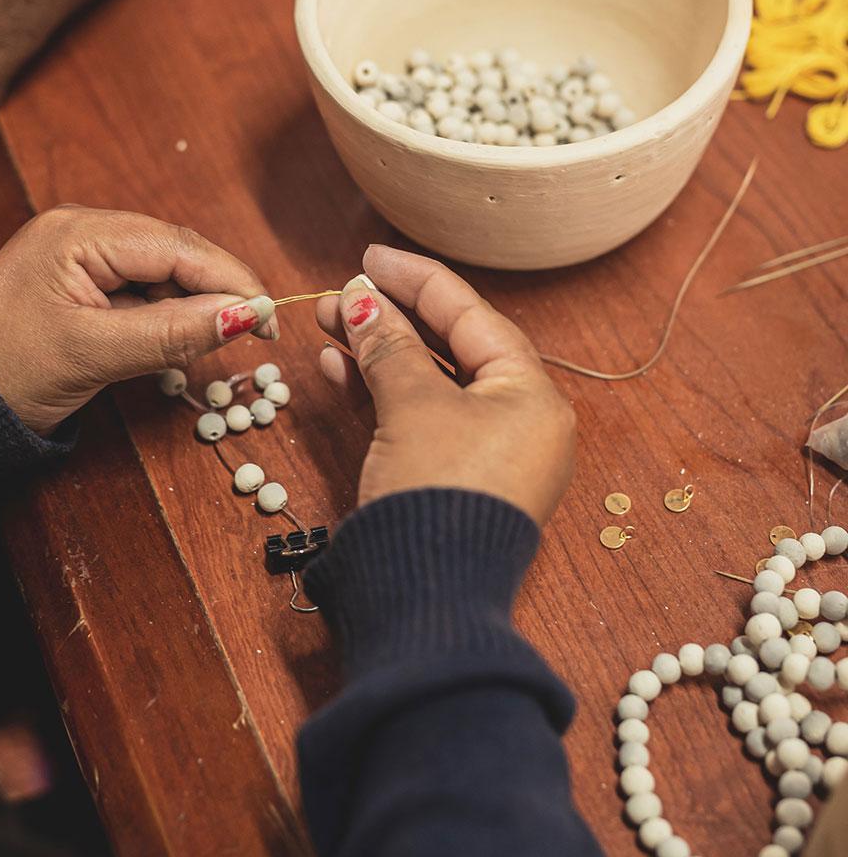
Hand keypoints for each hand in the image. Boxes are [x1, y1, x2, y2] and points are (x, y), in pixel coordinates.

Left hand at [0, 206, 277, 434]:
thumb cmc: (8, 372)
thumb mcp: (95, 353)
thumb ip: (172, 332)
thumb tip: (245, 317)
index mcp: (78, 233)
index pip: (177, 246)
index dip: (231, 280)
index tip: (270, 317)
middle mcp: (84, 229)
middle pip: (177, 252)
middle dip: (218, 291)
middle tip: (257, 334)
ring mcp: (84, 251)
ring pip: (166, 271)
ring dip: (194, 305)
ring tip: (209, 345)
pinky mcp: (86, 278)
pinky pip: (146, 287)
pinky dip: (169, 314)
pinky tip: (177, 340)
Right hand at [316, 246, 574, 525]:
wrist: (427, 599)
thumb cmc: (437, 495)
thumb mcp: (412, 406)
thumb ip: (388, 345)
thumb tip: (360, 298)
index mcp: (531, 393)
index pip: (471, 314)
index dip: (416, 279)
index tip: (369, 256)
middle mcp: (518, 419)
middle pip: (450, 346)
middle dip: (389, 317)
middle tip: (336, 295)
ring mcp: (485, 451)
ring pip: (428, 382)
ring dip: (378, 352)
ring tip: (326, 325)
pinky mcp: (452, 478)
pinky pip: (418, 418)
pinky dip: (380, 393)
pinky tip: (338, 369)